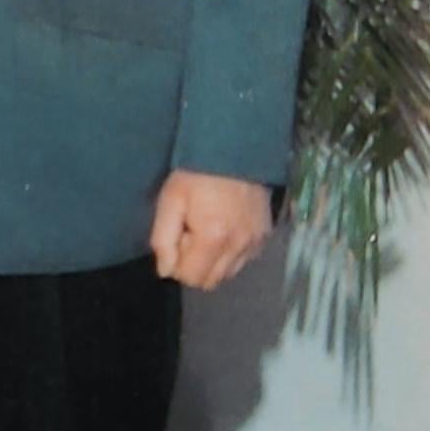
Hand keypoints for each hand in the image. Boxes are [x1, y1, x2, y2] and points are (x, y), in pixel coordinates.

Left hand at [149, 171, 271, 290]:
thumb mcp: (170, 201)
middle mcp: (239, 246)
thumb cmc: (196, 174)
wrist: (235, 148)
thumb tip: (166, 271)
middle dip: (195, 266)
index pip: (191, 278)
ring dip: (213, 261)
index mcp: (213, 239)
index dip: (178, 263)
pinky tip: (225, 228)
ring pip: (228, 273)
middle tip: (191, 234)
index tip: (178, 237)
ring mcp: (256, 242)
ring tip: (208, 230)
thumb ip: (163, 240)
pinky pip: (245, 259)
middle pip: (211, 281)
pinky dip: (231, 253)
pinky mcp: (266, 235)